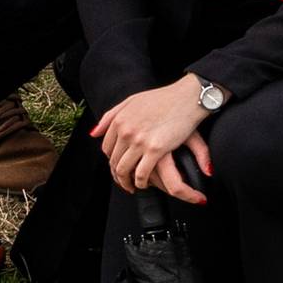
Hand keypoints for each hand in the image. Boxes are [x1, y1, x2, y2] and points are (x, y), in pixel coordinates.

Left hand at [93, 75, 211, 200]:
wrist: (188, 97)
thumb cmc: (163, 98)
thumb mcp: (132, 101)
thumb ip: (111, 116)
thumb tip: (94, 133)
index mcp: (119, 120)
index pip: (106, 148)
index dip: (112, 159)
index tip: (119, 165)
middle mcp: (126, 131)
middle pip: (114, 161)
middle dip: (118, 174)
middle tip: (125, 180)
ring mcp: (139, 141)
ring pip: (124, 170)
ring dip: (126, 182)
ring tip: (132, 185)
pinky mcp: (155, 149)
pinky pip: (141, 173)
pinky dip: (140, 182)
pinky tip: (144, 183)